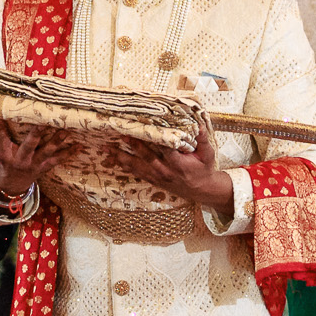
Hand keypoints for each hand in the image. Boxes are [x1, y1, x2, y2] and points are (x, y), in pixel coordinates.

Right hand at [0, 120, 73, 199]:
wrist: (11, 186)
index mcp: (5, 155)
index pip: (0, 140)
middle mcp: (20, 159)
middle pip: (28, 146)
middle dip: (36, 135)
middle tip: (42, 123)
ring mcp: (34, 164)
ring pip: (47, 152)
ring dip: (57, 142)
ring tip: (65, 130)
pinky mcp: (45, 167)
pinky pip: (58, 160)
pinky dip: (69, 153)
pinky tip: (79, 145)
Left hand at [115, 128, 235, 216]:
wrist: (202, 190)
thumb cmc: (204, 169)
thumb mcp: (208, 155)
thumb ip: (203, 140)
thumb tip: (198, 125)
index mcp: (179, 165)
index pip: (166, 150)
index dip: (156, 141)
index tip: (147, 129)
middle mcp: (166, 172)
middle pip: (147, 158)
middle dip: (134, 146)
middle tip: (122, 135)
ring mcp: (158, 177)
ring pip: (138, 167)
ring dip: (122, 158)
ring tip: (108, 149)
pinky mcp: (154, 180)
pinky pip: (137, 173)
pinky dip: (125, 166)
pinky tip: (114, 160)